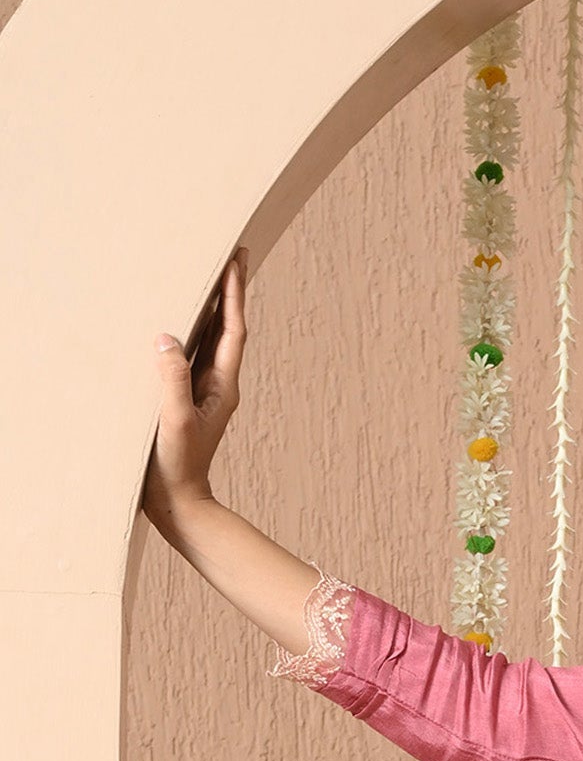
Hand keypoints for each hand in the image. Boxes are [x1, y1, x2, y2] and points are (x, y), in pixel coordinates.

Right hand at [144, 247, 247, 526]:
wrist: (178, 507)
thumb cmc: (177, 468)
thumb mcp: (175, 422)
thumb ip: (172, 380)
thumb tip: (167, 337)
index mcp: (221, 386)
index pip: (232, 329)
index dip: (234, 293)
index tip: (236, 258)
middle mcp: (216, 385)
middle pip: (225, 327)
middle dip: (227, 291)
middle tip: (228, 253)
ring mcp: (201, 393)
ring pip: (208, 339)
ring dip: (209, 307)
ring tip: (204, 275)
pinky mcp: (183, 400)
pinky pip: (188, 355)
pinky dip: (186, 331)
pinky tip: (173, 321)